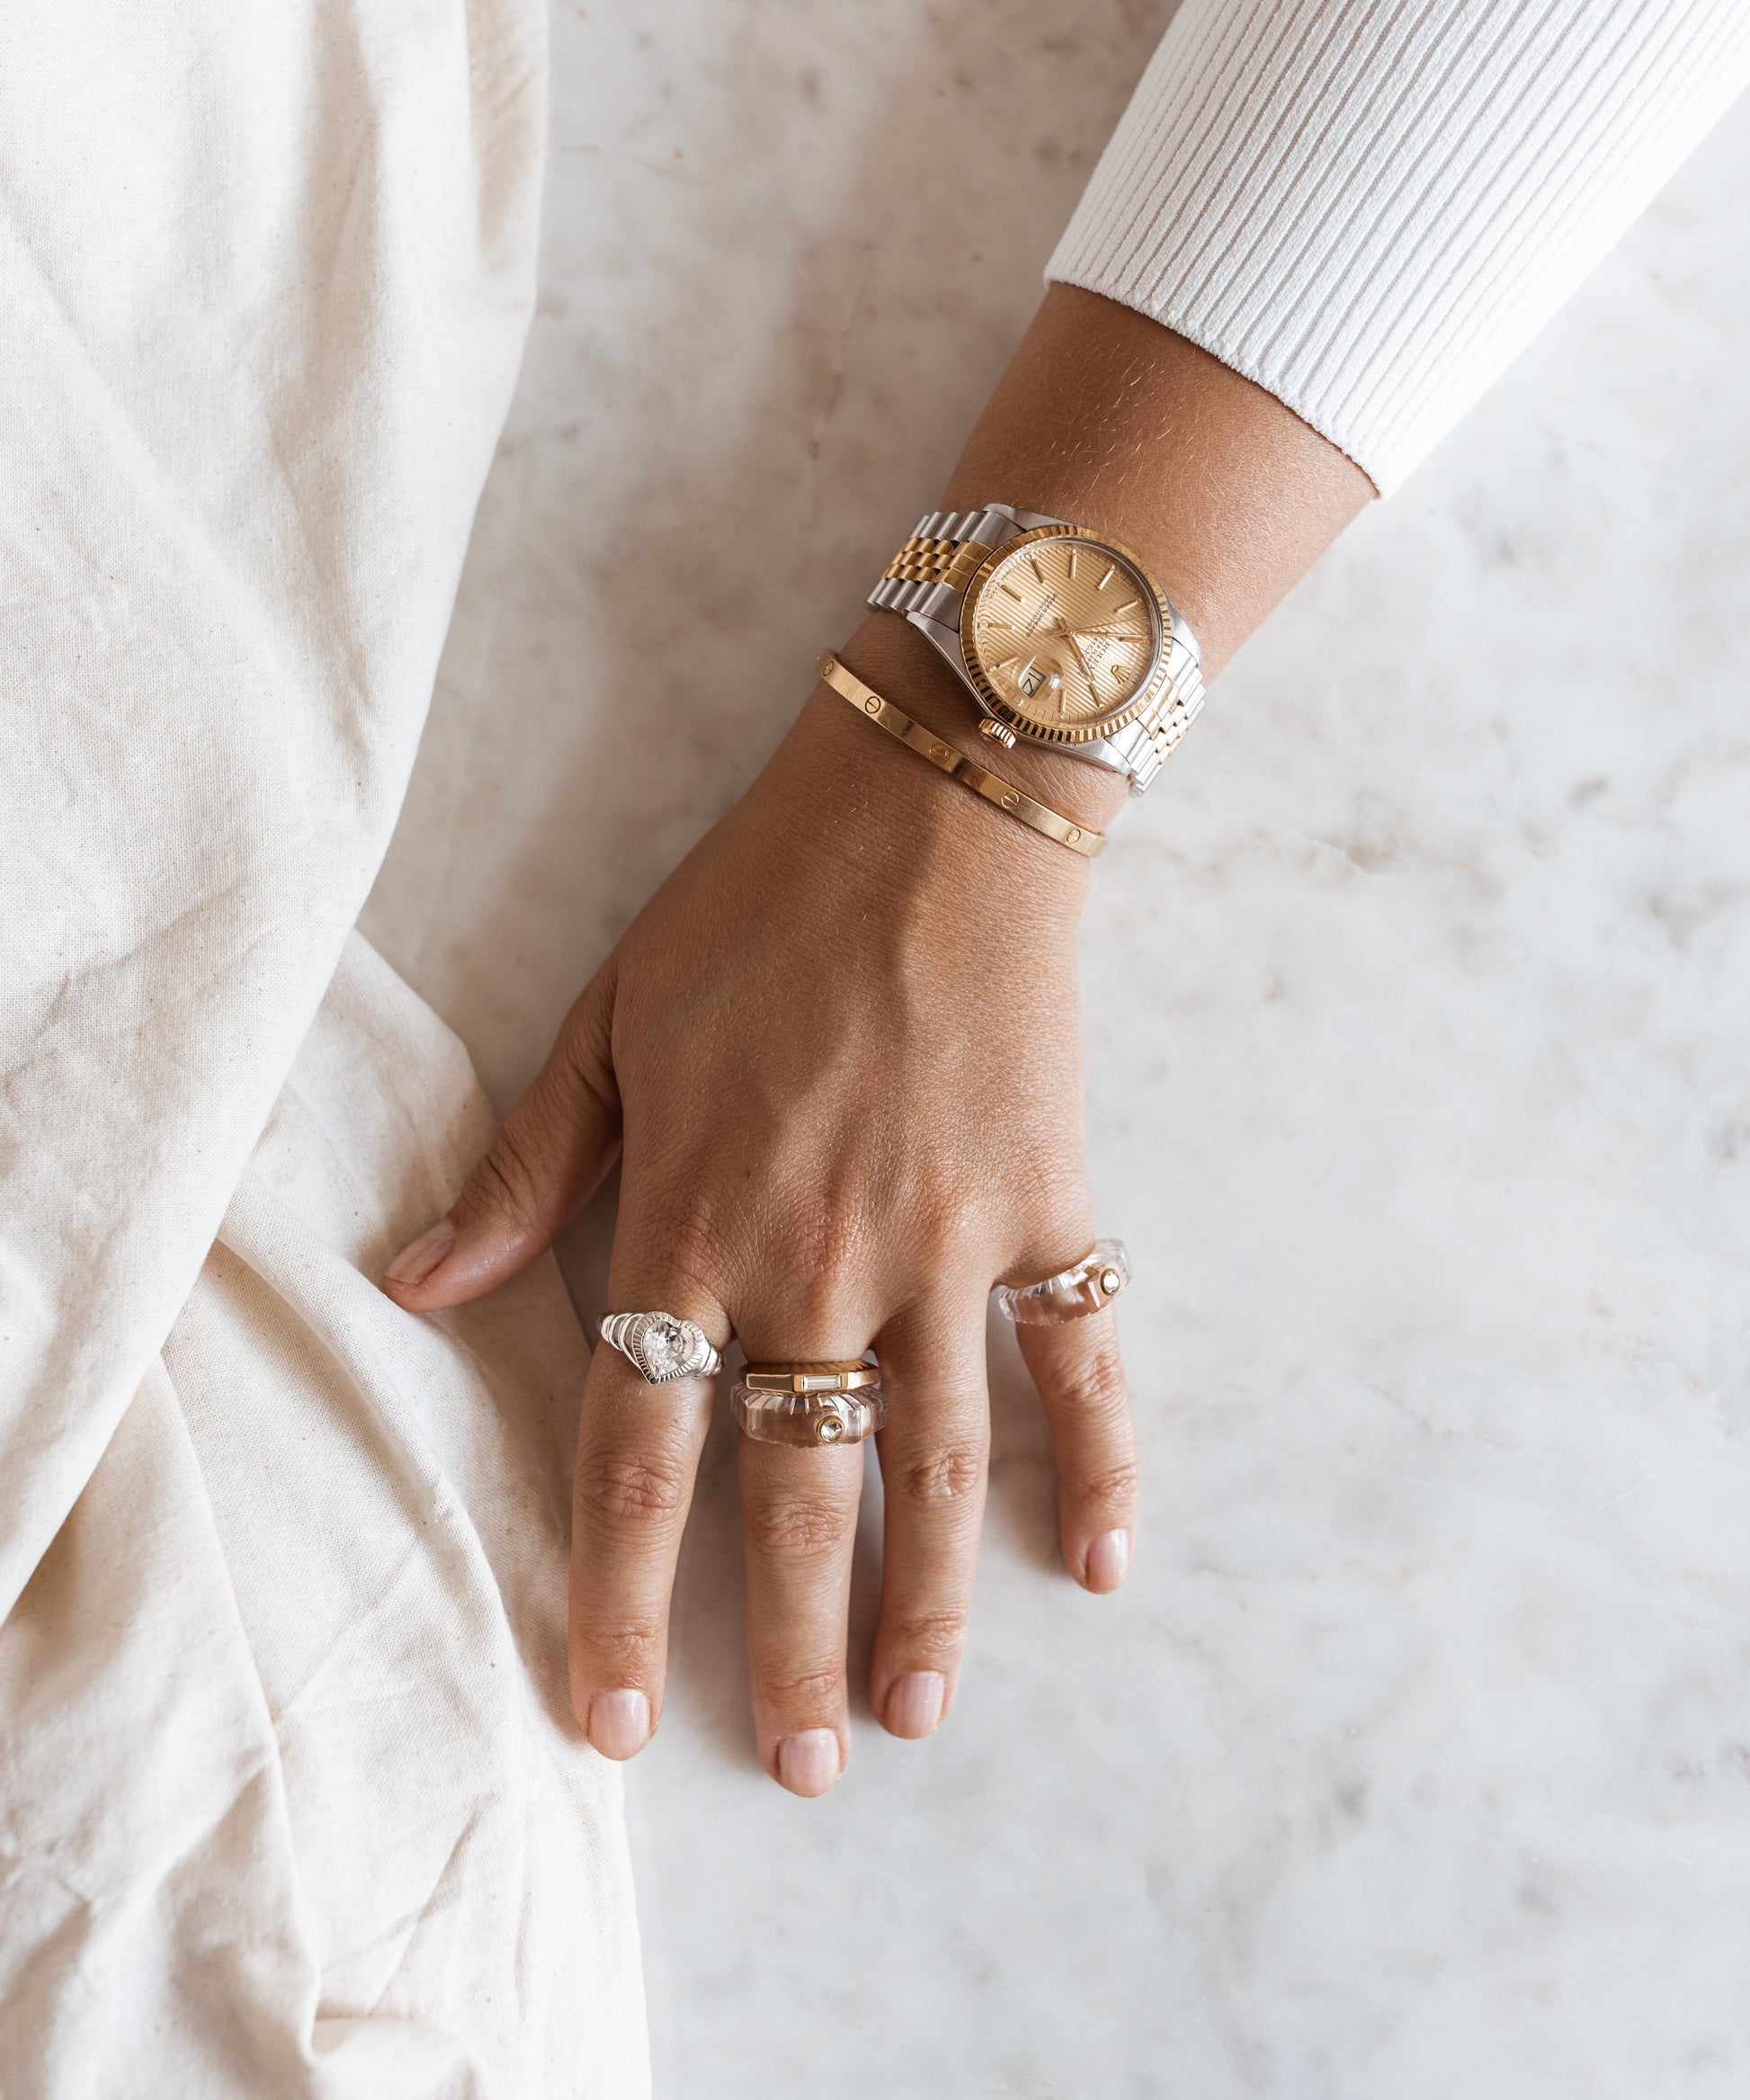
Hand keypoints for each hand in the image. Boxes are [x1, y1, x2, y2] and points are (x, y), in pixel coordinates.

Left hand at [383, 615, 1138, 1794]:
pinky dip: (1102, 1458)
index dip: (615, 1596)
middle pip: (795, 1489)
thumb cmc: (755, 909)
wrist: (932, 809)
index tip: (606, 1721)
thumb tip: (418, 1284)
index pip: (640, 1451)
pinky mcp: (1046, 1207)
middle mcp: (816, 1259)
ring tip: (914, 1715)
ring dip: (927, 1596)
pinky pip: (1081, 1357)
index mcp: (691, 1222)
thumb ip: (523, 1169)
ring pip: (937, 1459)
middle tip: (795, 1768)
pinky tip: (1100, 1564)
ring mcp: (944, 1243)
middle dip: (786, 1641)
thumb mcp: (605, 1021)